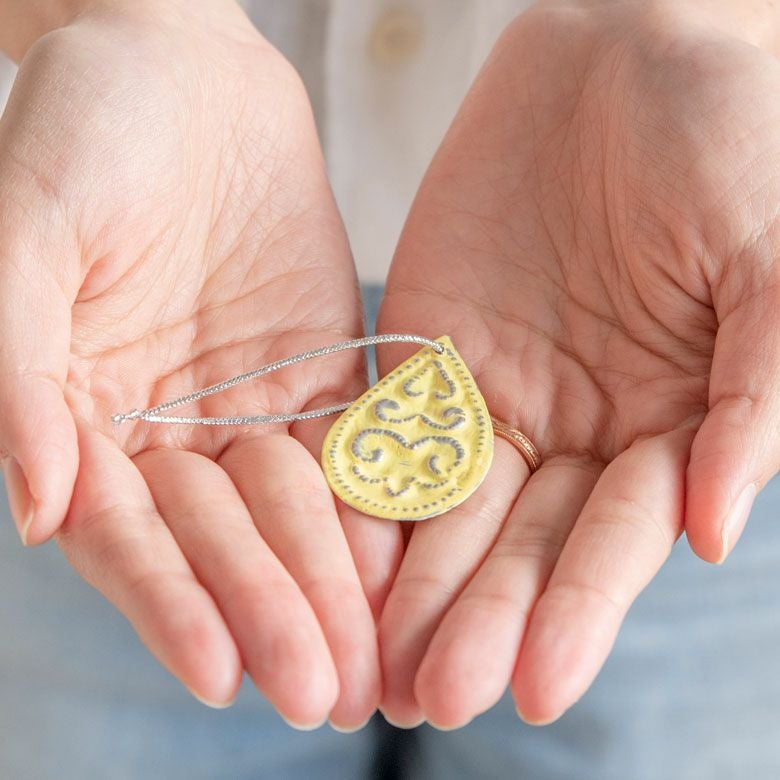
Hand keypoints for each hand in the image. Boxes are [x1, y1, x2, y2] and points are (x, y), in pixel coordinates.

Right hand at [0, 1, 398, 728]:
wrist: (182, 72)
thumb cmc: (85, 130)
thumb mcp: (27, 232)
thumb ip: (19, 368)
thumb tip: (37, 511)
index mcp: (83, 416)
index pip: (129, 531)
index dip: (169, 600)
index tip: (219, 673)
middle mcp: (168, 433)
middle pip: (222, 542)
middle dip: (270, 616)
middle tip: (324, 699)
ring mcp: (248, 412)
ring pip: (295, 517)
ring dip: (330, 591)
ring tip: (372, 670)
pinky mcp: (321, 381)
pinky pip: (352, 456)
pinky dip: (375, 514)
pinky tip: (407, 576)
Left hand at [376, 0, 779, 727]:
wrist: (633, 46)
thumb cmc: (732, 136)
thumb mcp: (772, 263)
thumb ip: (754, 398)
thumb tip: (710, 535)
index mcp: (667, 422)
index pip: (614, 540)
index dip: (576, 613)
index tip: (536, 690)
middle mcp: (577, 426)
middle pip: (520, 541)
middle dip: (479, 619)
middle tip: (432, 700)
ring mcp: (496, 393)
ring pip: (446, 507)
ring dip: (412, 584)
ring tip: (376, 665)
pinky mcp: (428, 349)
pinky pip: (389, 431)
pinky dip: (364, 493)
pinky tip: (335, 558)